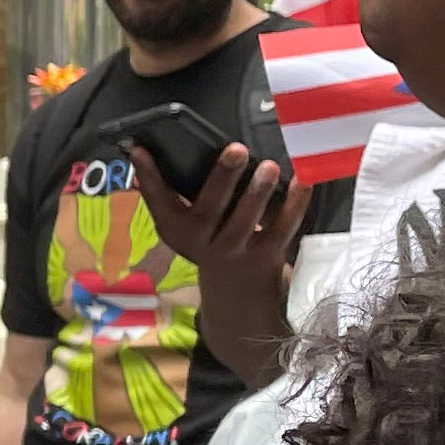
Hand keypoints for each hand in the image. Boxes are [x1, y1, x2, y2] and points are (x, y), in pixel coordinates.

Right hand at [128, 142, 308, 288]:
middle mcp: (201, 243)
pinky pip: (281, 228)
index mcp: (177, 230)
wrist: (236, 295)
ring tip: (269, 167)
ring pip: (245, 222)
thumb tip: (144, 153)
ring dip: (256, 193)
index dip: (148, 176)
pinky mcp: (265, 256)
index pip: (158, 200)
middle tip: (235, 150)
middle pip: (208, 211)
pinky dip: (294, 205)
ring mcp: (234, 251)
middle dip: (221, 179)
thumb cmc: (211, 243)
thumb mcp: (185, 225)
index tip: (141, 149)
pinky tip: (302, 182)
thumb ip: (172, 194)